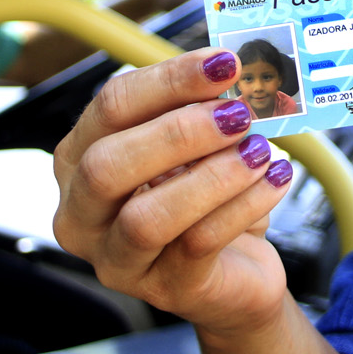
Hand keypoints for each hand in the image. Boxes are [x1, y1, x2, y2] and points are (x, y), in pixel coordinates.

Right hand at [52, 48, 293, 334]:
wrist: (238, 272)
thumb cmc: (204, 198)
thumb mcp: (194, 147)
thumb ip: (197, 108)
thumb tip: (228, 68)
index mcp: (78, 160)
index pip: (109, 109)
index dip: (167, 81)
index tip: (221, 64)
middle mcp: (81, 214)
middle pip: (107, 166)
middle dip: (179, 132)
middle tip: (238, 113)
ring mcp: (117, 260)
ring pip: (146, 218)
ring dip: (212, 176)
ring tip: (259, 152)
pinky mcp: (165, 290)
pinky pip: (198, 245)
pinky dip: (243, 205)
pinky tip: (275, 179)